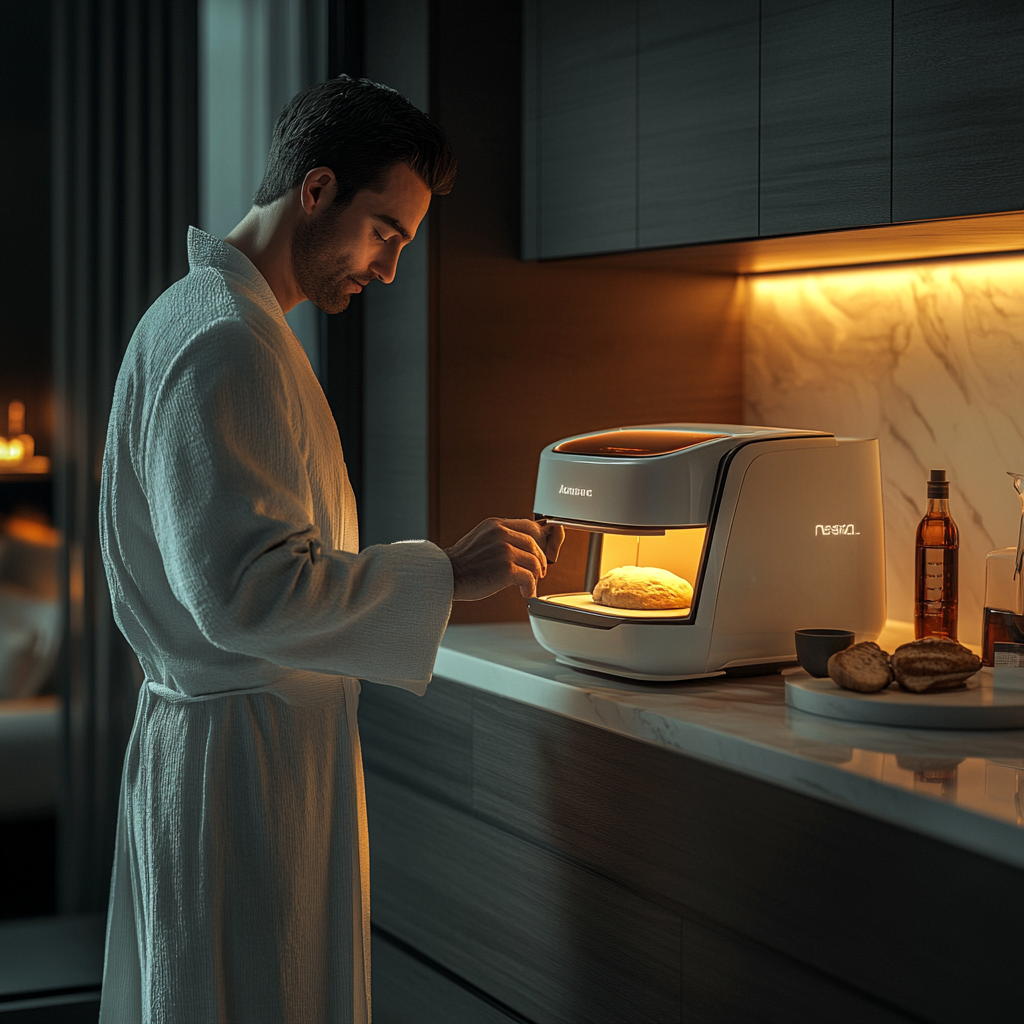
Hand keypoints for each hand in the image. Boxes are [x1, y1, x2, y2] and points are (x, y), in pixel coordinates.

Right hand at [445, 518, 564, 600]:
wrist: (445, 576)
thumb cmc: (460, 563)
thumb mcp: (480, 539)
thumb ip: (499, 538)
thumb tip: (519, 547)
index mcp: (495, 525)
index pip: (528, 525)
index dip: (538, 540)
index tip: (538, 552)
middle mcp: (501, 534)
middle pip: (534, 545)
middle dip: (539, 560)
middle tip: (538, 572)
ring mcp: (505, 551)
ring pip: (534, 562)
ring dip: (535, 576)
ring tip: (529, 584)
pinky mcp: (506, 569)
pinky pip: (529, 578)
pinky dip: (530, 587)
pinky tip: (525, 592)